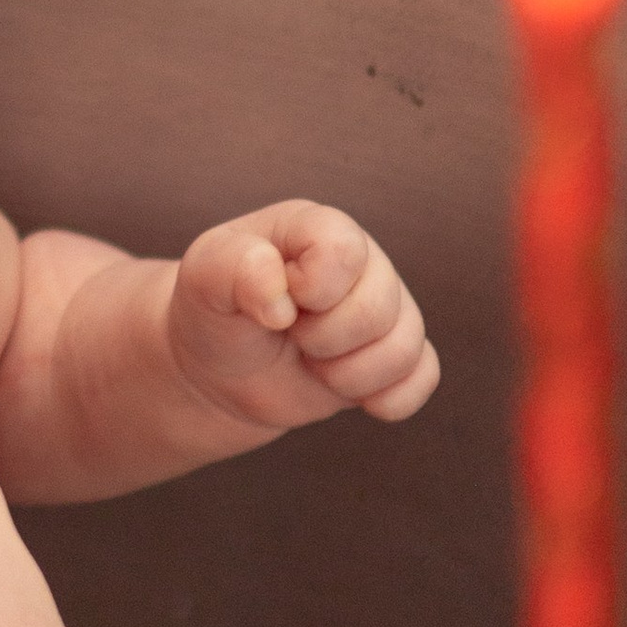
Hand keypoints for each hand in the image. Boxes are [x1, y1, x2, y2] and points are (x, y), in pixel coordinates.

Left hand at [169, 201, 439, 436]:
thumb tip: (280, 299)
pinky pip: (423, 378)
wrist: (218, 368)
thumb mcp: (203, 279)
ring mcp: (385, 309)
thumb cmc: (214, 311)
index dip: (309, 290)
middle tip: (289, 337)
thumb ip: (233, 267)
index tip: (272, 303)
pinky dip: (386, 399)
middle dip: (322, 340)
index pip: (343, 250)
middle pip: (379, 308)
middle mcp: (364, 262)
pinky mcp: (394, 355)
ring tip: (310, 362)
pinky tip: (345, 393)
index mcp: (318, 228)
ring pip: (404, 348)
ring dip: (345, 375)